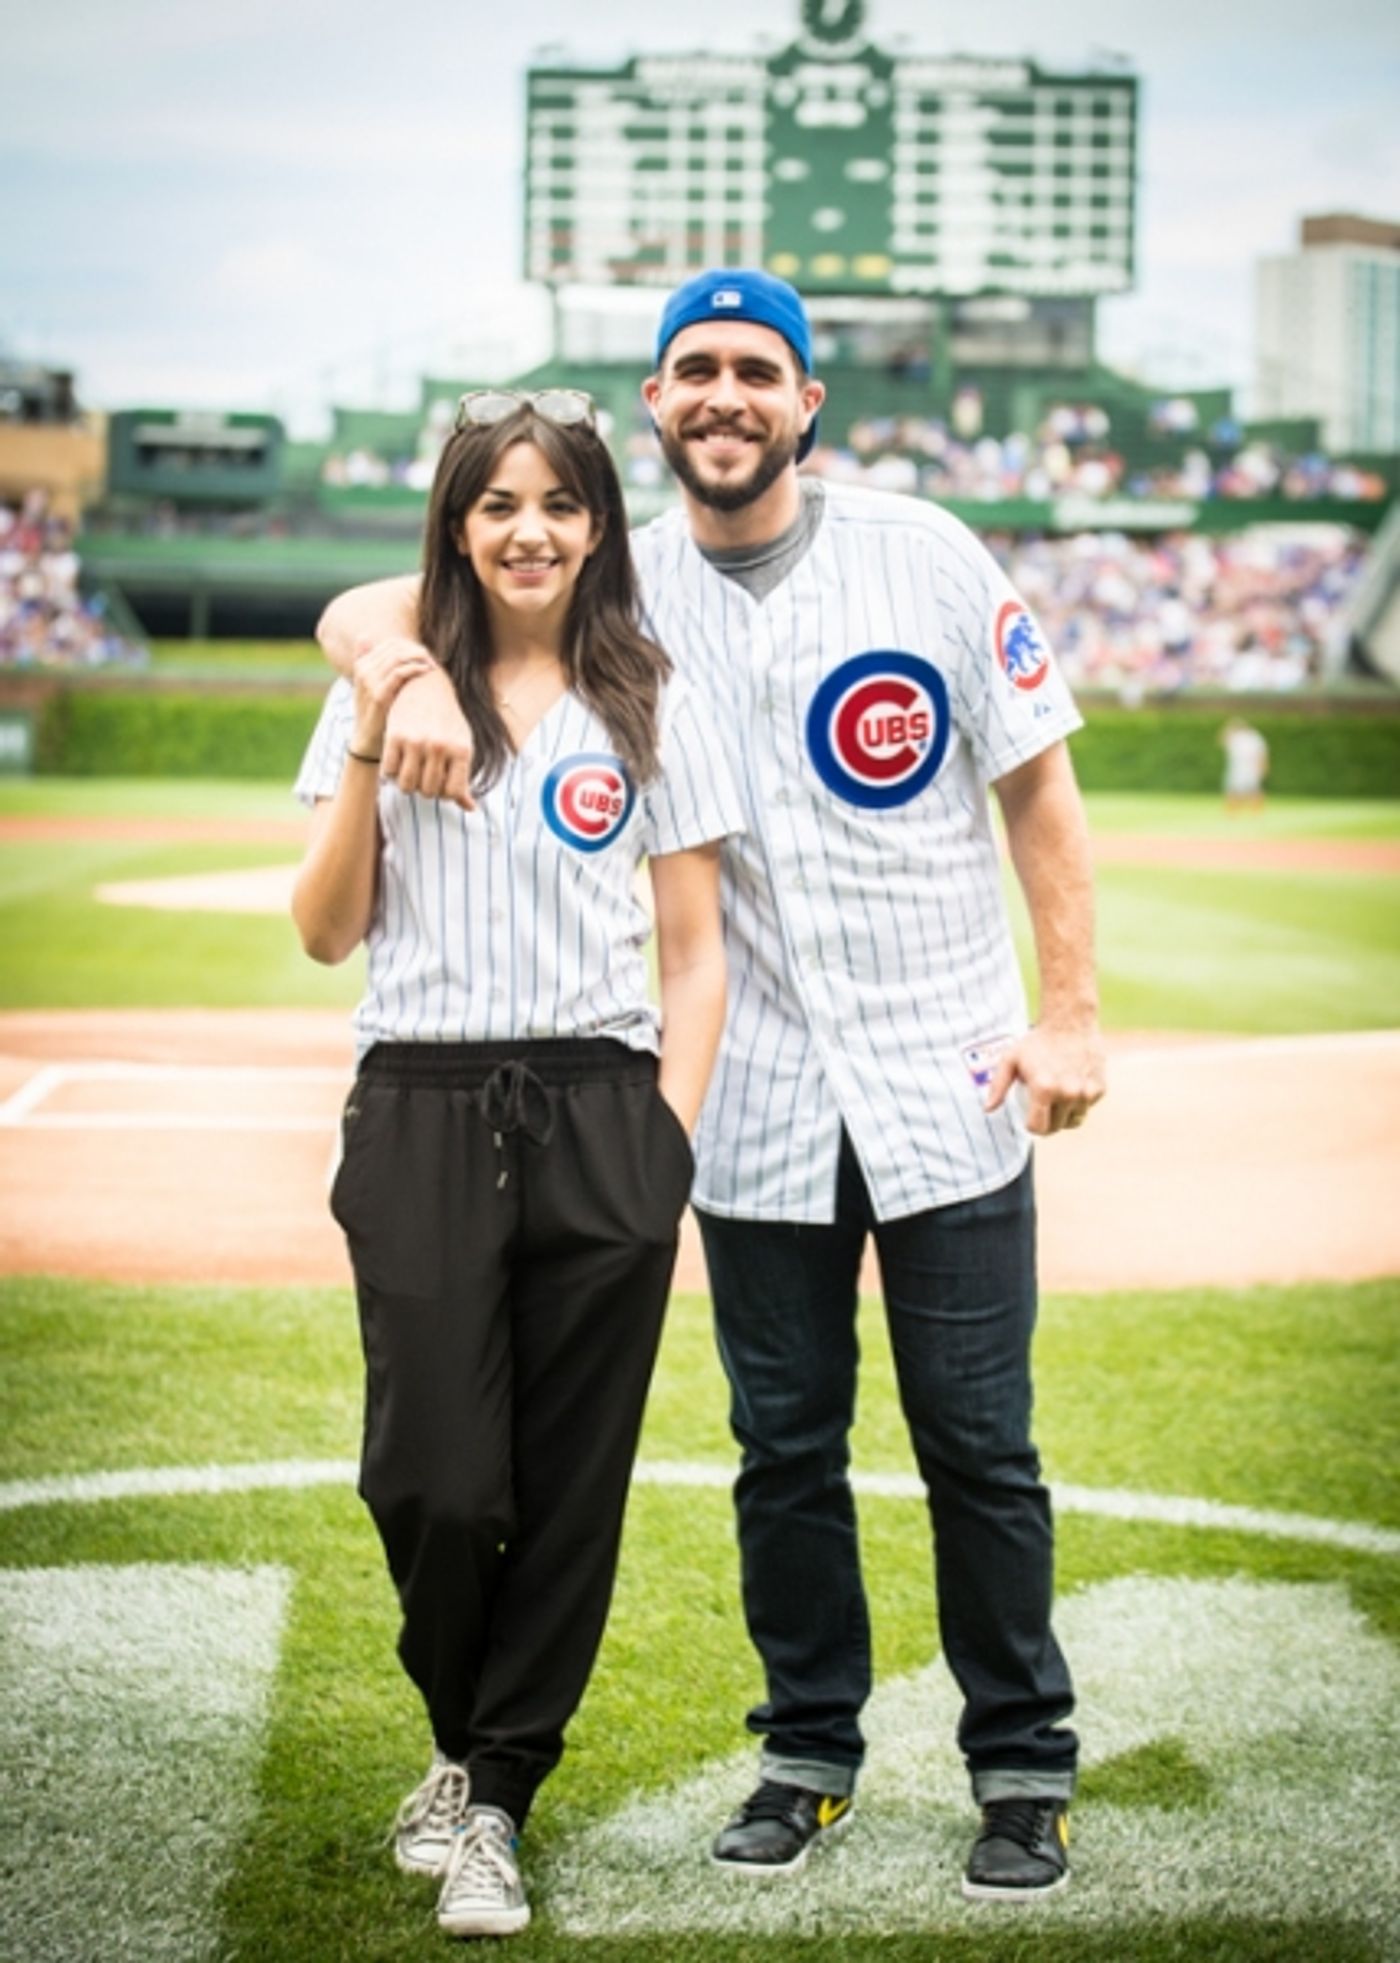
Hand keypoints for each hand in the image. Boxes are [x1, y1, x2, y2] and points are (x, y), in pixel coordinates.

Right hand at [350, 637, 435, 758]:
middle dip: (416, 651)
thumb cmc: (378, 713)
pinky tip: (426, 672)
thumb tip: (377, 642)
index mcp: (362, 664)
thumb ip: (380, 666)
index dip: (410, 646)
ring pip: (397, 657)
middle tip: (432, 659)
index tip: (426, 655)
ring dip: (418, 658)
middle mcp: (363, 669)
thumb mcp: (376, 687)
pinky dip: (415, 669)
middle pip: (395, 648)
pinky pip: (398, 673)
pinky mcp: (377, 695)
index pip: (390, 643)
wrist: (369, 740)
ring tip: (431, 665)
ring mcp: (368, 681)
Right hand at [381, 661, 476, 809]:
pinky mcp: (394, 736)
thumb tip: (470, 809)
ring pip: (406, 786)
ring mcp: (415, 741)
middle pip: (428, 791)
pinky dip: (391, 773)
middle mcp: (439, 746)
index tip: (442, 784)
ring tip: (411, 771)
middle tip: (424, 775)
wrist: (426, 686)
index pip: (452, 793)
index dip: (445, 793)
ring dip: (407, 784)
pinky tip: (398, 762)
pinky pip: (389, 772)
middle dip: (425, 788)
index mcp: (461, 750)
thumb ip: (463, 778)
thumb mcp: (461, 745)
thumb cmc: (447, 721)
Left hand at [985, 1022, 1105, 1136]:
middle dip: (1047, 1122)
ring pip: (1074, 1121)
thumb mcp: (1010, 1059)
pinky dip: (1079, 1103)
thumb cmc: (1037, 1041)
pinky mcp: (1099, 1089)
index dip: (1031, 1126)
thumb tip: (988, 1109)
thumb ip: (998, 1086)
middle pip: (1056, 1127)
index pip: (1038, 1128)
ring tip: (1057, 1098)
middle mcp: (1067, 1094)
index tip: (1030, 1117)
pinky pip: (1087, 1107)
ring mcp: (1086, 1093)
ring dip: (1065, 1115)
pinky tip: (1072, 1086)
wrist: (1070, 1022)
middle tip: (1043, 1107)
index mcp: (1044, 1090)